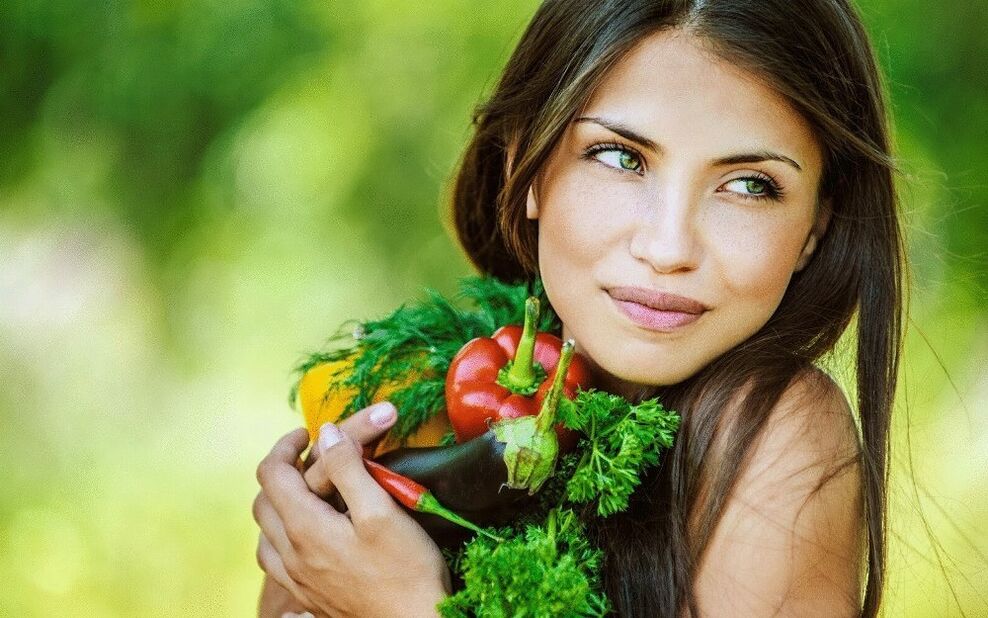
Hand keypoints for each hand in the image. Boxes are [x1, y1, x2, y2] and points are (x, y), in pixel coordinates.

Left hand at [254, 403, 450, 616]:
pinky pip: (277, 562)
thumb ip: (348, 468)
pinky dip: (282, 537)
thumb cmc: (405, 570)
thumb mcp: (381, 510)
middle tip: (309, 457)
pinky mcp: (309, 597)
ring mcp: (297, 580)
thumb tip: (326, 433)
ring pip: (266, 534)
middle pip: (263, 502)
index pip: (271, 474)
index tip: (309, 433)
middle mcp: (291, 555)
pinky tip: (305, 537)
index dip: (285, 445)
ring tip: (305, 492)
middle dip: (281, 471)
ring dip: (278, 505)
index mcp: (304, 528)